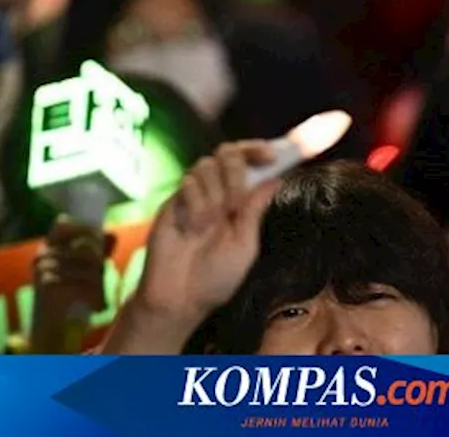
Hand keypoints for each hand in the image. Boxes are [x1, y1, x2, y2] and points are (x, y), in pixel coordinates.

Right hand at [29, 219, 114, 353]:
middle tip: (101, 280)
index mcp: (47, 247)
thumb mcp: (81, 271)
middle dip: (99, 265)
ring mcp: (44, 270)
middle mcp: (43, 255)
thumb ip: (95, 252)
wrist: (50, 330)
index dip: (84, 229)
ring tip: (100, 298)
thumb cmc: (67, 297)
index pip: (63, 223)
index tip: (100, 244)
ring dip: (99, 284)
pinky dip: (96, 297)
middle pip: (86, 248)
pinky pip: (84, 285)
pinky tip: (98, 307)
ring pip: (88, 268)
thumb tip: (112, 235)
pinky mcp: (50, 288)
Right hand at [131, 141, 283, 330]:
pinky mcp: (172, 202)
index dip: (262, 150)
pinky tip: (194, 227)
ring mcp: (193, 196)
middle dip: (237, 169)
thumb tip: (276, 180)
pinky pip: (188, 184)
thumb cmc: (216, 278)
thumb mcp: (245, 245)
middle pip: (228, 152)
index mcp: (239, 201)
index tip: (275, 155)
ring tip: (213, 221)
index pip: (251, 164)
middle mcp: (216, 193)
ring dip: (216, 191)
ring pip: (207, 164)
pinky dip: (197, 203)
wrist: (180, 298)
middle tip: (236, 201)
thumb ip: (255, 212)